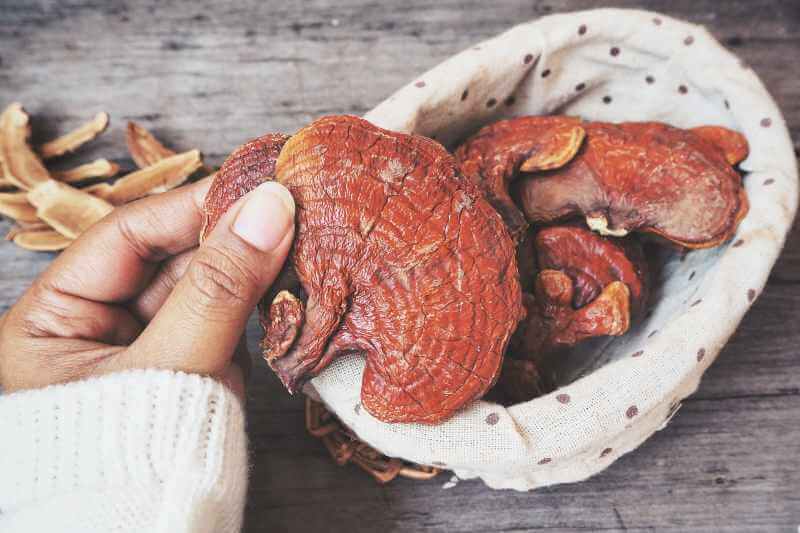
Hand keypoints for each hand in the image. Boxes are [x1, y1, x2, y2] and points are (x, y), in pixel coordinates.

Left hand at [0, 177, 294, 397]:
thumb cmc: (129, 463)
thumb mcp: (171, 365)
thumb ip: (221, 287)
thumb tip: (270, 206)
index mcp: (53, 321)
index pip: (126, 237)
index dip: (190, 207)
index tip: (253, 187)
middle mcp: (98, 328)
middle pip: (169, 257)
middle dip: (228, 236)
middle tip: (288, 211)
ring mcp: (148, 348)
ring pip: (204, 286)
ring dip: (250, 267)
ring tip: (299, 242)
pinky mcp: (189, 368)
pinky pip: (226, 320)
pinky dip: (259, 304)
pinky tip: (292, 284)